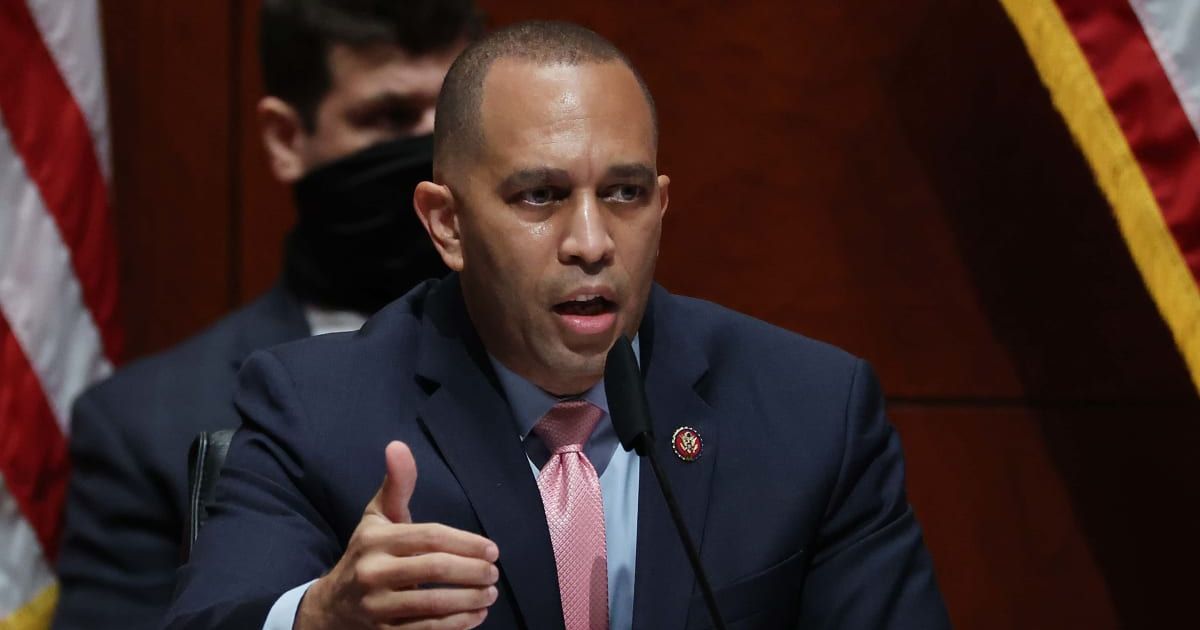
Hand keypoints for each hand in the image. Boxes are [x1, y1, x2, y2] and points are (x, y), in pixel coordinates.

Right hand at [297, 441, 499, 628]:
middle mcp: (373, 572)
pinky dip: (457, 625)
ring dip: (469, 599)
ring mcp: (377, 606)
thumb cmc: (366, 553)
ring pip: (432, 603)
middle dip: (473, 571)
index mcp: (377, 539)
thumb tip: (398, 445)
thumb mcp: (377, 517)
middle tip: (494, 573)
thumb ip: (396, 485)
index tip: (492, 550)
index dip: (466, 542)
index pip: (430, 537)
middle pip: (435, 568)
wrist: (331, 606)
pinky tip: (476, 616)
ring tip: (490, 593)